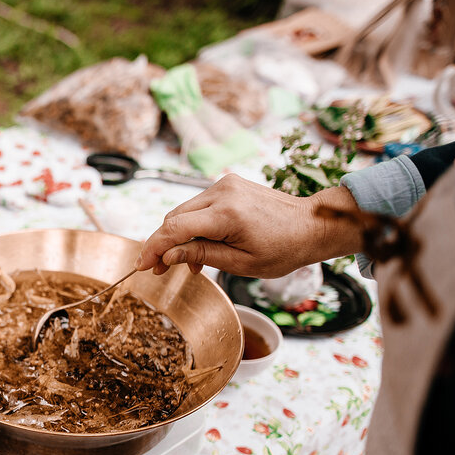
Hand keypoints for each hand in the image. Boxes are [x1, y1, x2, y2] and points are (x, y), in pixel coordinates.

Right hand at [134, 174, 364, 278]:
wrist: (312, 224)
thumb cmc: (284, 249)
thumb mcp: (241, 263)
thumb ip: (201, 255)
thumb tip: (167, 256)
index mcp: (227, 214)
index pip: (175, 228)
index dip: (154, 248)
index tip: (142, 265)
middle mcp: (222, 192)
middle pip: (174, 218)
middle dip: (163, 244)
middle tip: (159, 270)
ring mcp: (225, 185)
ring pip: (184, 212)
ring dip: (178, 237)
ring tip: (187, 263)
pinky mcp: (228, 185)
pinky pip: (198, 207)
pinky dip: (193, 226)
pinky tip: (200, 247)